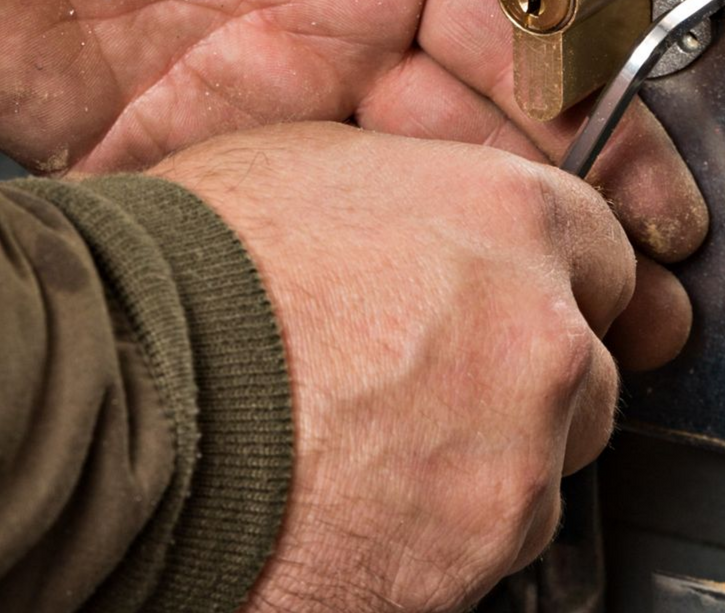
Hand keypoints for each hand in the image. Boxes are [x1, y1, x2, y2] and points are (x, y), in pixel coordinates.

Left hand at [0, 0, 705, 259]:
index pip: (510, 21)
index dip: (585, 96)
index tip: (645, 169)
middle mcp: (318, 16)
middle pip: (470, 129)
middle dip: (559, 203)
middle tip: (636, 279)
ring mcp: (246, 95)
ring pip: (383, 198)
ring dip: (462, 257)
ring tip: (541, 320)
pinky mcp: (163, 160)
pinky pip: (271, 231)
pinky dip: (334, 278)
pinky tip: (391, 317)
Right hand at [151, 123, 689, 612]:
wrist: (122, 399)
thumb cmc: (184, 279)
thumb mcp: (303, 165)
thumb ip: (407, 196)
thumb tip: (414, 221)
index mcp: (506, 215)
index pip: (603, 249)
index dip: (549, 277)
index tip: (519, 298)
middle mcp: (538, 335)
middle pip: (584, 367)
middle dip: (522, 379)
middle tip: (422, 382)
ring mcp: (516, 457)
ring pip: (541, 468)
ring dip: (480, 462)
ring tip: (367, 447)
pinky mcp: (476, 560)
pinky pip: (486, 547)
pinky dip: (435, 535)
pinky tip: (352, 500)